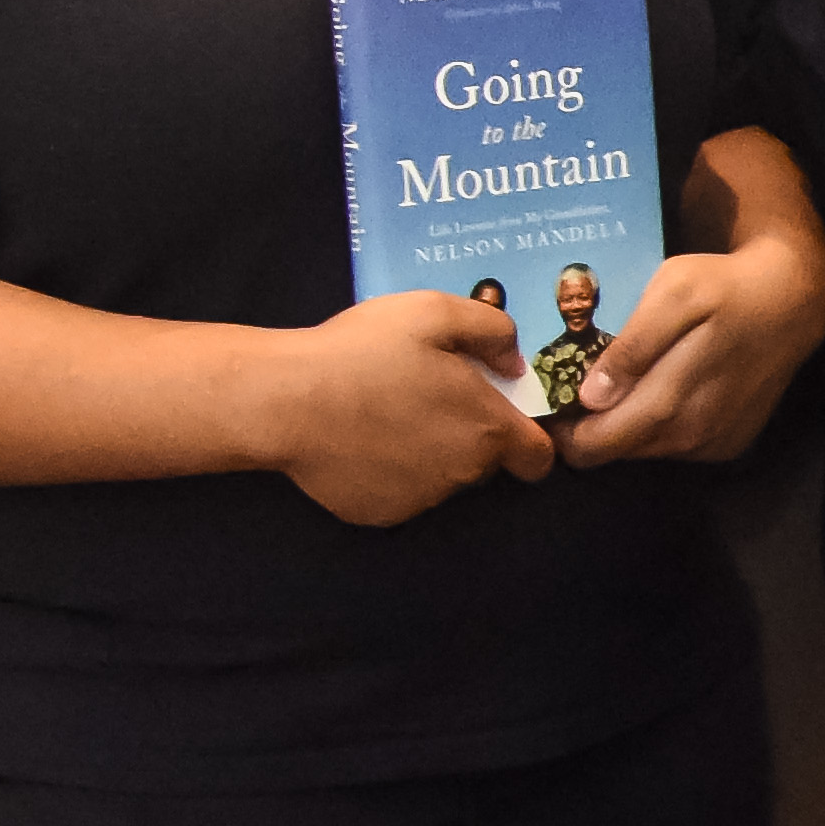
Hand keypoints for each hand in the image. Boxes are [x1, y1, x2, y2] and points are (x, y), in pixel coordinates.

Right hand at [270, 294, 557, 524]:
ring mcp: (419, 499)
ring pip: (441, 477)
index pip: (538, 458)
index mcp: (486, 429)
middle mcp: (462, 474)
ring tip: (384, 411)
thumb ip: (493, 332)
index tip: (501, 415)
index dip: (528, 437)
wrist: (286, 400)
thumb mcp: (436, 312)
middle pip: (484, 462)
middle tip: (426, 394)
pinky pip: (397, 491)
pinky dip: (387, 470)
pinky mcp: (378, 513)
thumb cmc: (364, 351)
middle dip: (468, 433)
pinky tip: (359, 438)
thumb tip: (513, 363)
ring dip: (427, 451)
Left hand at [555, 231, 824, 465]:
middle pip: (614, 452)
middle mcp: (691, 436)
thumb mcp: (674, 293)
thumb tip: (593, 397)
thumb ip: (634, 346)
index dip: (562, 433)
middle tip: (569, 386)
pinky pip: (674, 445)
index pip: (596, 445)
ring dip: (621, 424)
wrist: (793, 300)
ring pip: (643, 450)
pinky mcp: (728, 443)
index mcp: (670, 402)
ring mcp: (712, 444)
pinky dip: (655, 424)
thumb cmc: (725, 286)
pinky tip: (656, 387)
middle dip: (586, 428)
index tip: (545, 403)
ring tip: (611, 383)